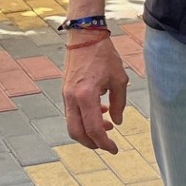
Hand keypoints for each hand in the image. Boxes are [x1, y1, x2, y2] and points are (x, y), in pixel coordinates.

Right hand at [62, 36, 127, 153]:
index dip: (104, 143)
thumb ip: (119, 104)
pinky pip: (72, 113)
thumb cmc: (103, 55)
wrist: (85, 36)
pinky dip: (84, 119)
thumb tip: (116, 122)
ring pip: (72, 124)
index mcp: (86, 96)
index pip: (93, 129)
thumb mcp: (119, 79)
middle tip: (107, 145)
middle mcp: (72, 98)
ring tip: (107, 127)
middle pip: (77, 133)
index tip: (115, 149)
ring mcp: (66, 95)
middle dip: (92, 143)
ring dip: (88, 131)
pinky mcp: (66, 91)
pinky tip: (101, 111)